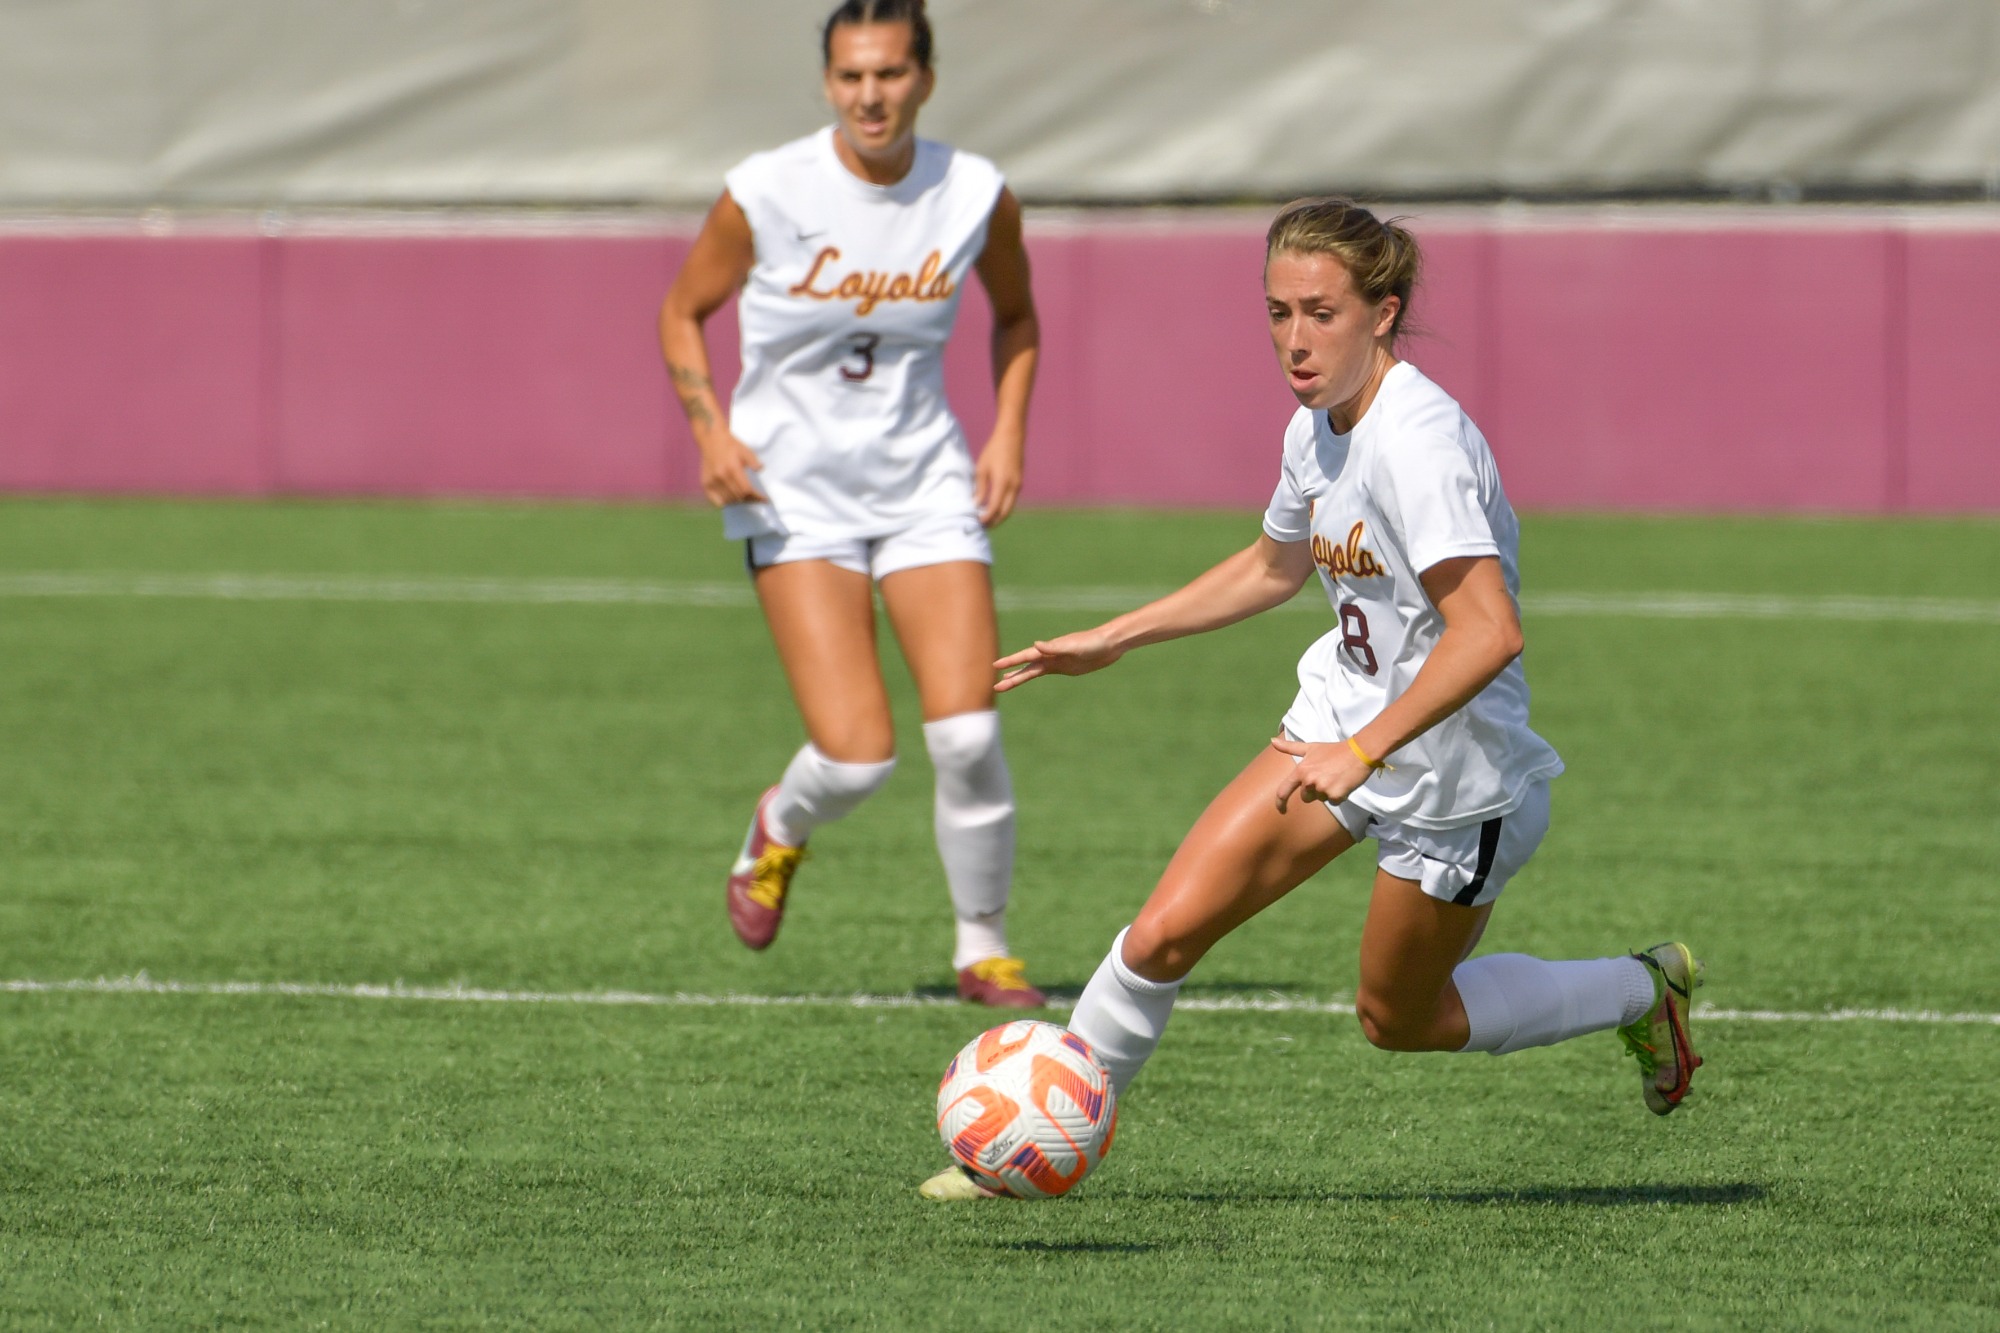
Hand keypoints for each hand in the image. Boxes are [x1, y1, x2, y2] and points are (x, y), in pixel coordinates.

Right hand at [698, 436, 767, 507]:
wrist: (711, 439)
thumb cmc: (730, 445)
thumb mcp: (745, 450)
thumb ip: (753, 460)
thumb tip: (761, 469)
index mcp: (732, 468)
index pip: (746, 490)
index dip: (757, 497)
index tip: (764, 499)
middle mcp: (721, 476)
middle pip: (739, 497)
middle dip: (751, 500)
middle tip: (757, 499)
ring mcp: (711, 481)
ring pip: (729, 500)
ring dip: (739, 501)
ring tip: (747, 499)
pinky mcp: (705, 483)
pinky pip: (716, 500)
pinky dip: (726, 502)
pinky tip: (733, 499)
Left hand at [974, 433, 1023, 526]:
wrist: (1012, 437)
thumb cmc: (993, 451)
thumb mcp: (982, 469)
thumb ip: (980, 489)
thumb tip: (976, 505)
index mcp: (1002, 483)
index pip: (993, 508)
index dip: (985, 518)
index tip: (976, 522)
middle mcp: (1013, 487)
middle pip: (1004, 513)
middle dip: (994, 522)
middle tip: (982, 527)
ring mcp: (1018, 486)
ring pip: (1009, 509)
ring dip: (999, 517)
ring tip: (987, 520)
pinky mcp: (1019, 483)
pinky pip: (1011, 501)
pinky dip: (1003, 508)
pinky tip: (994, 508)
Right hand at [993, 627, 1124, 691]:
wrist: (1109, 644)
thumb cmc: (1093, 643)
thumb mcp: (1074, 646)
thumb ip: (1055, 646)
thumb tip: (1035, 645)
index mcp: (1050, 649)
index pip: (1026, 656)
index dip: (1011, 662)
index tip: (996, 666)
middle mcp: (1050, 654)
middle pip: (1026, 667)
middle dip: (1011, 676)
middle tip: (996, 687)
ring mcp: (1056, 661)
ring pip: (1032, 671)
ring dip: (1018, 676)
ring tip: (1004, 683)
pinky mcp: (1064, 667)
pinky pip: (1043, 672)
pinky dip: (1032, 674)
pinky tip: (1026, 676)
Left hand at [1268, 736, 1372, 812]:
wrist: (1358, 752)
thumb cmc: (1333, 750)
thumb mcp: (1310, 748)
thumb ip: (1290, 747)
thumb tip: (1272, 740)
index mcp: (1301, 770)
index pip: (1284, 790)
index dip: (1280, 802)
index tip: (1280, 809)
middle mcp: (1309, 781)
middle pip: (1306, 797)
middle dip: (1314, 791)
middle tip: (1326, 776)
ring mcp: (1322, 789)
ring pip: (1321, 799)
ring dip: (1327, 792)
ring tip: (1336, 777)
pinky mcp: (1335, 795)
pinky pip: (1334, 802)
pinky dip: (1339, 795)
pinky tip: (1344, 783)